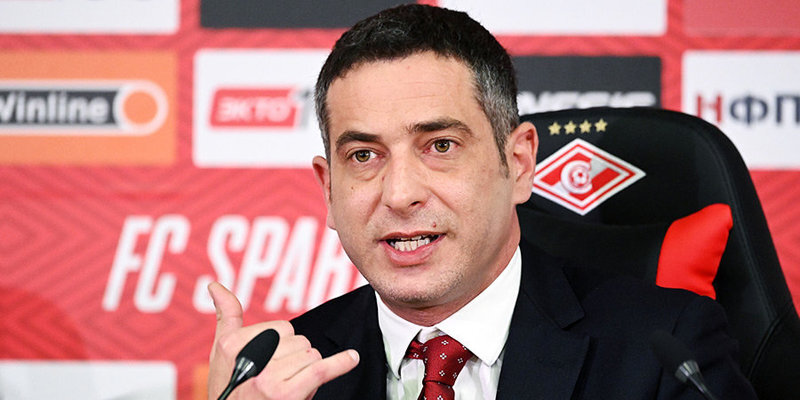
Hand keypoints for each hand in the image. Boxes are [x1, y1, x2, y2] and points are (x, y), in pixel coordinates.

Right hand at [207, 282, 359, 399]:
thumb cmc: (230, 389)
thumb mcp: (221, 353)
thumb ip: (226, 316)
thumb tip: (215, 284)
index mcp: (231, 344)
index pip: (281, 327)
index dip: (283, 345)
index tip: (270, 363)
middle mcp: (249, 358)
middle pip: (298, 341)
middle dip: (296, 360)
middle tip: (278, 381)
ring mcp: (267, 377)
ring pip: (310, 355)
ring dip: (306, 372)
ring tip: (287, 390)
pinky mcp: (285, 394)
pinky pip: (320, 369)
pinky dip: (340, 363)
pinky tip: (352, 358)